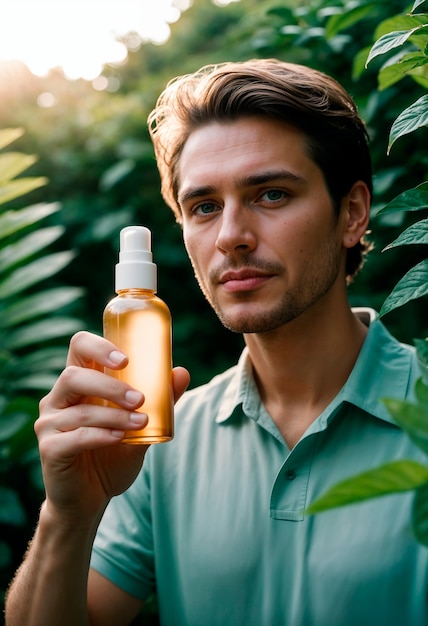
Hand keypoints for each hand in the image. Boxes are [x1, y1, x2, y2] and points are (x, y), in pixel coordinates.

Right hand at [35, 331, 189, 525]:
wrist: (91, 500)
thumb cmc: (113, 457)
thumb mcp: (141, 427)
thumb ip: (159, 402)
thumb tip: (182, 372)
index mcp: (79, 384)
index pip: (79, 348)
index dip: (99, 346)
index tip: (126, 359)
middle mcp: (58, 399)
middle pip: (74, 375)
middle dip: (110, 385)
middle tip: (139, 398)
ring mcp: (50, 424)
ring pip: (79, 409)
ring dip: (114, 415)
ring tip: (141, 423)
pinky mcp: (50, 449)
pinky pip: (75, 437)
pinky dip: (101, 436)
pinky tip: (120, 438)